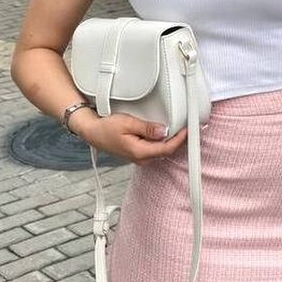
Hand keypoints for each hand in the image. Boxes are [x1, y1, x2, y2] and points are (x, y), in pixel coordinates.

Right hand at [73, 113, 187, 164]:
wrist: (92, 132)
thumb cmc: (106, 128)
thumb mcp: (128, 123)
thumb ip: (147, 128)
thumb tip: (164, 131)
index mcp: (140, 152)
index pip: (167, 148)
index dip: (180, 139)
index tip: (188, 129)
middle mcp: (141, 158)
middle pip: (167, 151)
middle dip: (179, 140)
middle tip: (189, 127)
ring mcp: (140, 157)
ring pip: (161, 151)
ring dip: (171, 141)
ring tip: (180, 128)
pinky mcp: (138, 153)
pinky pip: (155, 149)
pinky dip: (163, 142)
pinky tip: (165, 133)